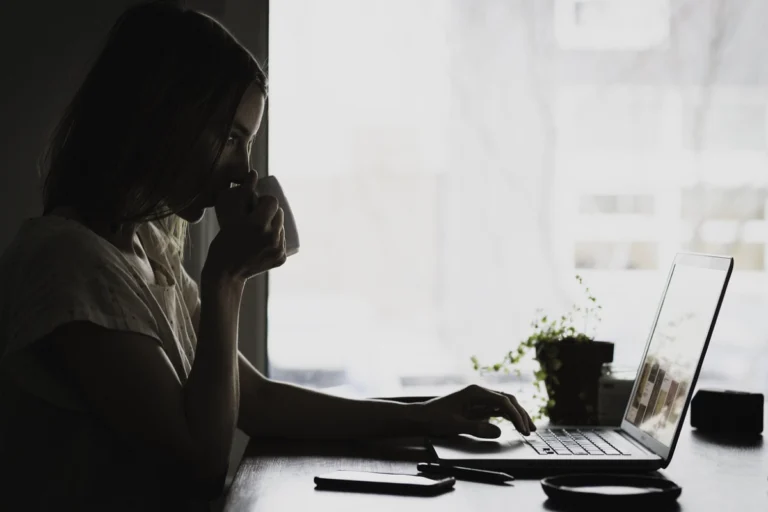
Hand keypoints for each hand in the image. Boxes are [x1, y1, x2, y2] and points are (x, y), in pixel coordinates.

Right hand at [205, 171, 286, 280]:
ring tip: (259, 230)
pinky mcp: (281, 259)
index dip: (263, 201)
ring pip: (282, 227)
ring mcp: (279, 249)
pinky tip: (264, 242)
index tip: (254, 206)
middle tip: (255, 218)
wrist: (225, 273)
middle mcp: (272, 237)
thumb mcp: (230, 216)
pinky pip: (282, 241)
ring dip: (273, 225)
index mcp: (258, 224)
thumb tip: (254, 173)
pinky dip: (275, 239)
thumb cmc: (223, 241)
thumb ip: (242, 193)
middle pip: (279, 213)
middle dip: (269, 213)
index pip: (272, 201)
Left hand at [416, 385, 535, 438]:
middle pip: (507, 400)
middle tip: (530, 430)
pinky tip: (516, 425)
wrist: (422, 417)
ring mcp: (479, 399)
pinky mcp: (478, 407)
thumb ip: (477, 428)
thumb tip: (498, 431)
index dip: (515, 415)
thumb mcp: (455, 425)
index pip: (502, 401)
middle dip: (521, 414)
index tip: (523, 429)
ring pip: (505, 404)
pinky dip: (508, 417)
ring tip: (528, 428)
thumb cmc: (435, 418)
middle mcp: (479, 393)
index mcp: (475, 392)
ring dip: (517, 415)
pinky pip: (498, 410)